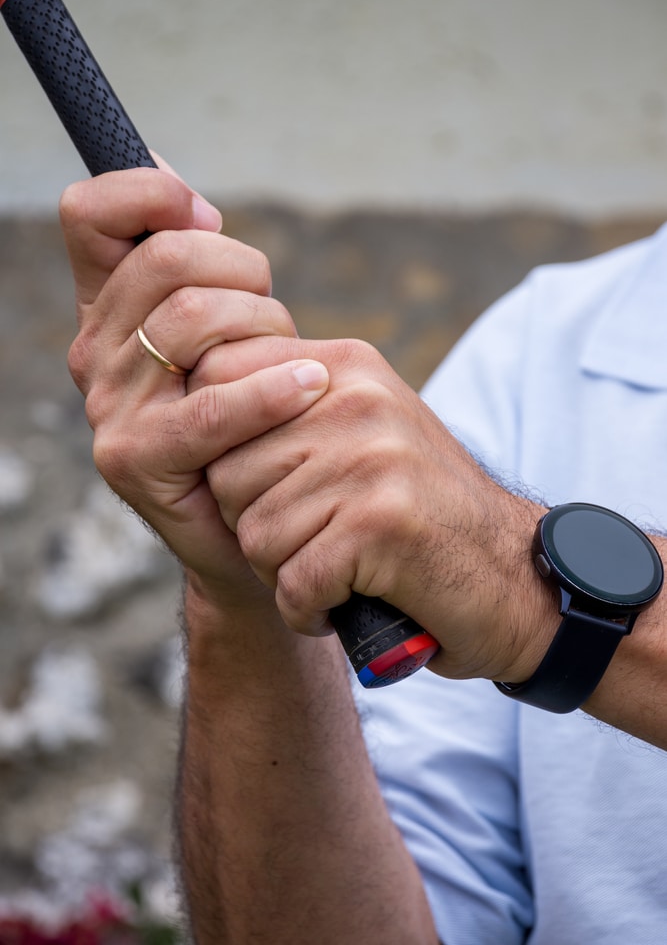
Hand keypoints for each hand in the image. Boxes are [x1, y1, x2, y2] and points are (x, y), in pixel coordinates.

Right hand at [61, 168, 328, 609]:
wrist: (248, 528)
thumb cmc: (252, 422)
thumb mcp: (229, 336)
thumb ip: (200, 270)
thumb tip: (183, 193)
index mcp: (108, 310)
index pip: (89, 216)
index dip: (147, 194)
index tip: (203, 214)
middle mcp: (95, 352)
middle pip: (162, 260)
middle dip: (240, 269)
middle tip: (273, 310)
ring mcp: (109, 408)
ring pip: (190, 319)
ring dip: (263, 329)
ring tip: (295, 364)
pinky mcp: (136, 460)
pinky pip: (212, 405)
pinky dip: (271, 391)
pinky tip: (311, 387)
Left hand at [194, 334, 552, 681]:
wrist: (516, 577)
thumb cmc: (421, 514)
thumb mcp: (364, 433)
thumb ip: (292, 406)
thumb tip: (195, 386)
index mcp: (346, 368)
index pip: (220, 382)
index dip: (223, 451)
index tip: (267, 487)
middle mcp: (357, 400)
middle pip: (227, 473)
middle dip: (256, 523)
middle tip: (315, 541)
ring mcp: (371, 459)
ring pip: (254, 534)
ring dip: (286, 572)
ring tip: (339, 568)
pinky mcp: (381, 524)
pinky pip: (293, 584)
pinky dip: (310, 611)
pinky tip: (347, 603)